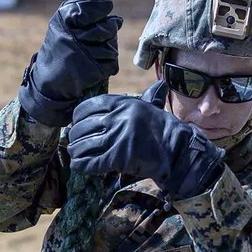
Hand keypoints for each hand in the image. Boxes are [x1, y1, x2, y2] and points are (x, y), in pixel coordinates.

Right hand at [18, 0, 122, 127]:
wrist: (49, 81)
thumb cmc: (59, 48)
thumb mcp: (62, 25)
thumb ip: (81, 12)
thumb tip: (113, 14)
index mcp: (63, 20)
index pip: (91, 8)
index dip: (102, 7)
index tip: (107, 7)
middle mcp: (71, 36)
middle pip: (108, 28)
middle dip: (111, 29)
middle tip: (106, 31)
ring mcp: (81, 54)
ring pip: (111, 48)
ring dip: (109, 50)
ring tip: (96, 52)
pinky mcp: (89, 71)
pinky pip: (112, 64)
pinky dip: (108, 65)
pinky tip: (97, 64)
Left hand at [67, 95, 225, 199]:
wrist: (177, 150)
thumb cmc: (163, 129)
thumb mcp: (150, 106)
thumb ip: (146, 97)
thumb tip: (159, 86)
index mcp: (122, 103)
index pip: (86, 107)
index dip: (76, 118)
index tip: (75, 124)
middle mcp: (118, 118)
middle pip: (83, 128)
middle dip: (75, 137)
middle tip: (73, 143)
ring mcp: (118, 138)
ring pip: (84, 146)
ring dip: (76, 152)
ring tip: (75, 155)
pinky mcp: (119, 157)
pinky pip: (92, 162)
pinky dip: (82, 165)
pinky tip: (79, 166)